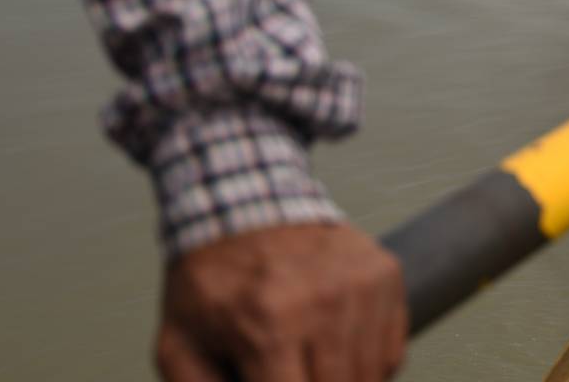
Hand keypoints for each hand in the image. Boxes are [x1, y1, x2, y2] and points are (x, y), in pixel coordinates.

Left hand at [155, 223, 406, 380]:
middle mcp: (323, 302)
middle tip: (292, 378)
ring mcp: (361, 286)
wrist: (243, 204)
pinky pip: (391, 354)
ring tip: (308, 371)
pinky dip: (367, 369)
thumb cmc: (209, 282)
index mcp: (267, 322)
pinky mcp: (385, 275)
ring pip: (371, 380)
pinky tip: (333, 354)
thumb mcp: (177, 345)